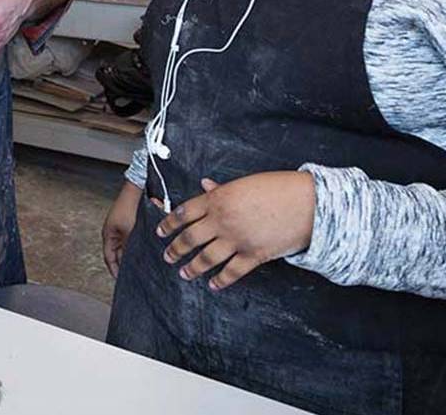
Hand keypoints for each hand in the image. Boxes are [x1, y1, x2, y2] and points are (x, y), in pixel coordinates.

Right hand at [102, 182, 141, 277]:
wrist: (139, 186)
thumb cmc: (131, 205)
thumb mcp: (131, 231)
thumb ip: (132, 247)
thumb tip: (136, 262)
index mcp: (109, 234)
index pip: (109, 258)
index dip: (115, 270)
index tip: (123, 280)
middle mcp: (115, 231)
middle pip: (120, 253)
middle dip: (128, 262)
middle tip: (137, 274)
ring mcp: (124, 226)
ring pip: (129, 246)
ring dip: (136, 252)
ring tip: (145, 262)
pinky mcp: (133, 221)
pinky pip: (136, 237)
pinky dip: (141, 242)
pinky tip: (151, 247)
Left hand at [158, 171, 315, 290]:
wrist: (307, 204)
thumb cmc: (276, 188)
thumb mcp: (243, 184)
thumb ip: (220, 190)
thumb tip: (204, 185)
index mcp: (217, 200)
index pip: (183, 213)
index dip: (168, 224)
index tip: (161, 232)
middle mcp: (222, 221)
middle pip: (190, 238)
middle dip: (175, 249)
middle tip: (167, 256)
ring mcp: (237, 240)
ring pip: (206, 258)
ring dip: (192, 267)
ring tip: (183, 272)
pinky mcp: (254, 256)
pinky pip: (231, 272)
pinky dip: (220, 280)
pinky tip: (212, 284)